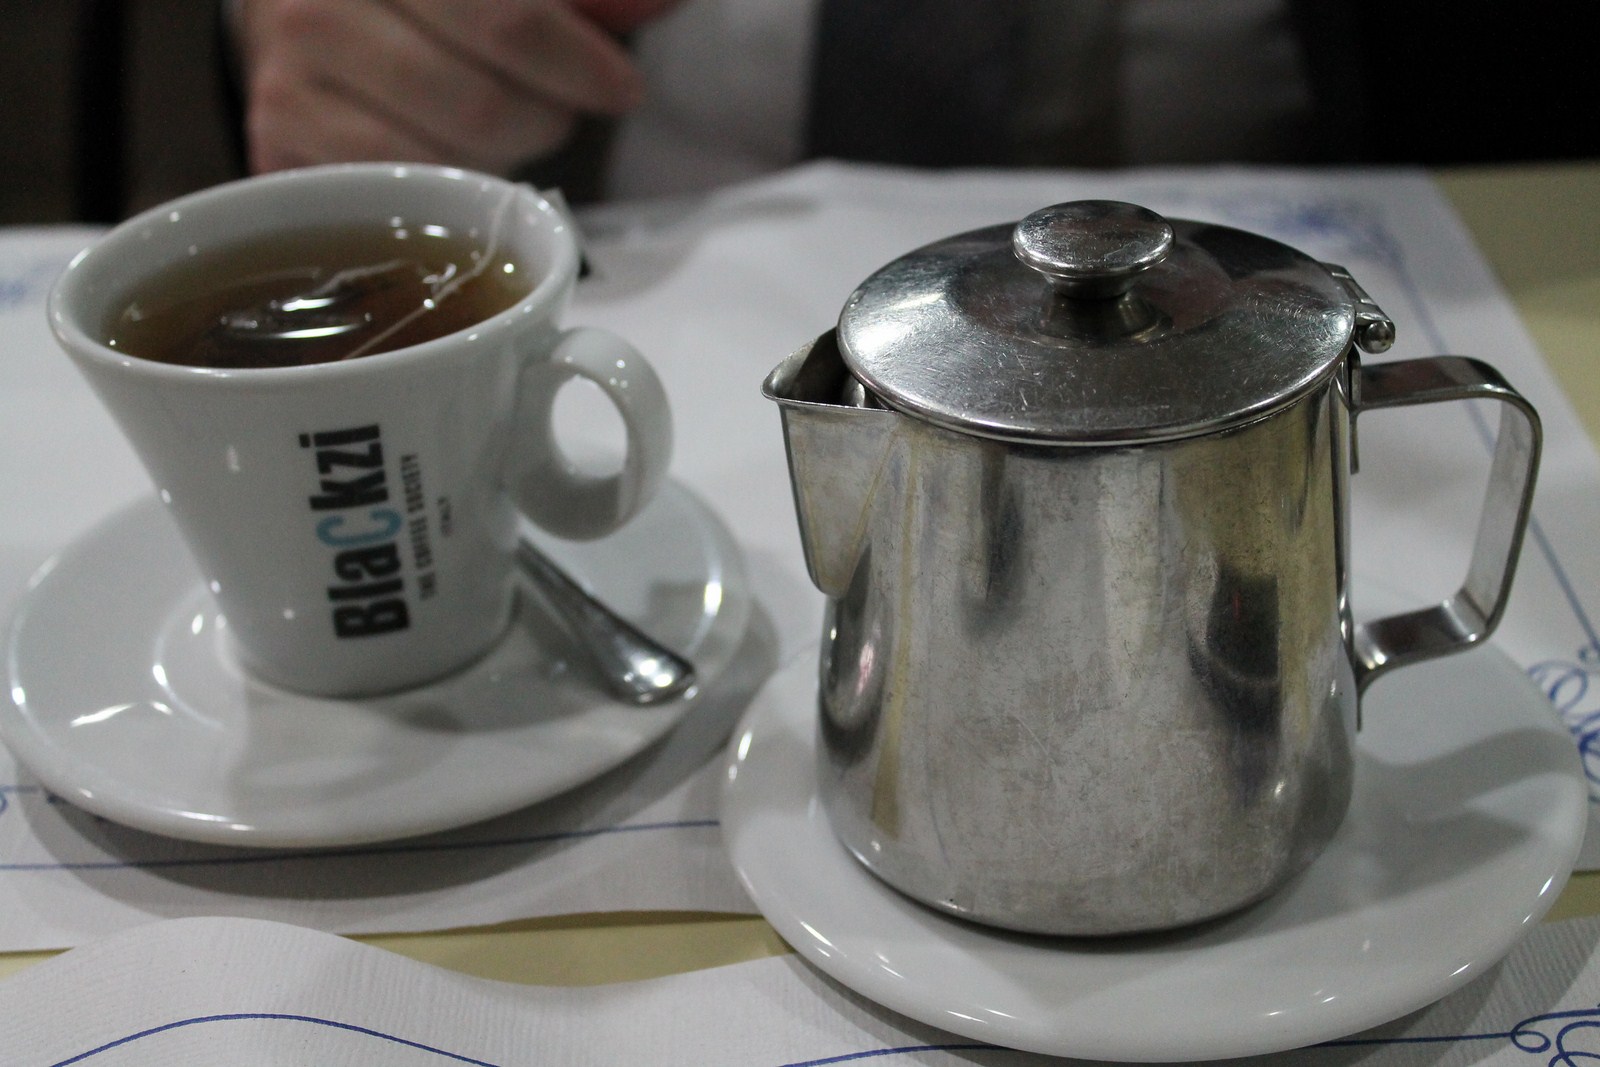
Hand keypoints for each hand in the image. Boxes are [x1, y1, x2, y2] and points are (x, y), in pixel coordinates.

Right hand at [237, 0, 673, 174]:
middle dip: (543, 119)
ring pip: (445, 160)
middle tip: (553, 110)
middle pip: (483, 106)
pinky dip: (446, 190)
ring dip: (500, 162)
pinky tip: (454, 161)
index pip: (507, 17)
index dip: (579, 65)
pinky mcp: (277, 136)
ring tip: (501, 127)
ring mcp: (289, 71)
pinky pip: (397, 194)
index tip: (622, 91)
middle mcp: (322, 2)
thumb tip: (659, 6)